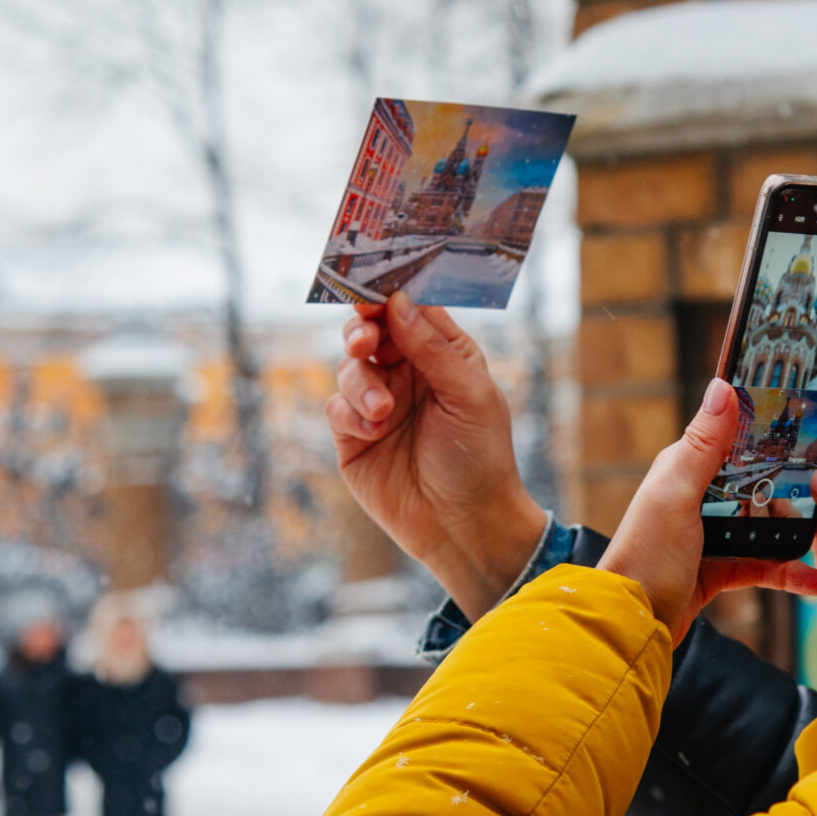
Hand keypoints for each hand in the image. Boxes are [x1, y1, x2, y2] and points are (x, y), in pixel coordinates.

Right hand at [328, 291, 549, 618]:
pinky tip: (373, 431)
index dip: (389, 297)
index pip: (410, 311)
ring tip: (383, 411)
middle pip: (370, 332)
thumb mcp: (467, 395)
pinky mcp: (353, 437)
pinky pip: (336, 408)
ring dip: (360, 382)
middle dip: (362, 331)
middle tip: (364, 341)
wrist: (463, 526)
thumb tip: (398, 301)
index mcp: (443, 355)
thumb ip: (432, 347)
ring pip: (348, 367)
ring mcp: (378, 403)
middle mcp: (408, 374)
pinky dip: (350, 414)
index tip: (372, 289)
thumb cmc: (480, 458)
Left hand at [599, 379, 816, 641]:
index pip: (732, 435)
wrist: (631, 624)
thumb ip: (701, 445)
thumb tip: (723, 387)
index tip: (809, 416)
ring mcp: (710, 533)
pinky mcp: (720, 568)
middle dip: (795, 481)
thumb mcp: (675, 495)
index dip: (767, 425)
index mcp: (684, 469)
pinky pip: (763, 563)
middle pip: (756, 479)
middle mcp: (698, 496)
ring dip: (798, 529)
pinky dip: (789, 572)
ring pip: (765, 523)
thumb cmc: (645, 556)